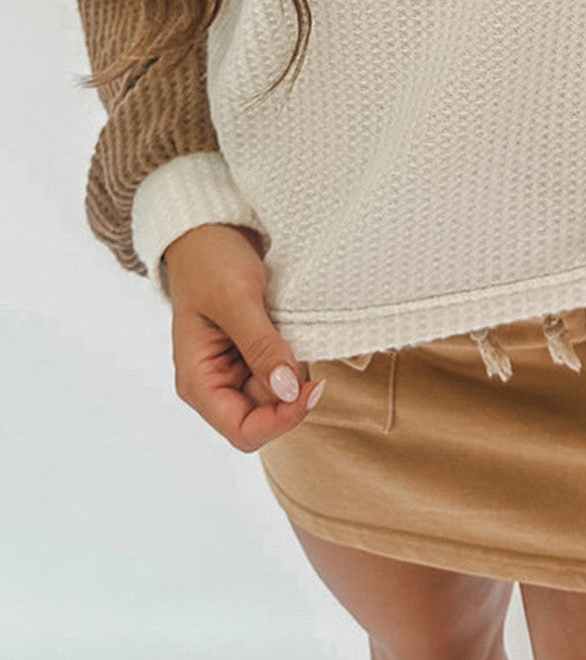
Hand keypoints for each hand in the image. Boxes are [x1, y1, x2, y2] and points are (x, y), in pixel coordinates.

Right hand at [163, 223, 325, 451]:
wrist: (209, 229)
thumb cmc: (210, 260)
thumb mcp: (237, 300)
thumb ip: (261, 346)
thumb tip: (288, 391)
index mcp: (198, 382)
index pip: (243, 431)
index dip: (281, 420)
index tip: (312, 388)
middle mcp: (215, 384)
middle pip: (265, 416)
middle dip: (292, 392)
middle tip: (307, 349)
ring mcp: (235, 370)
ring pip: (279, 395)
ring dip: (296, 372)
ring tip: (296, 331)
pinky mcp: (252, 354)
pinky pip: (281, 371)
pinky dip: (295, 358)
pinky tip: (296, 331)